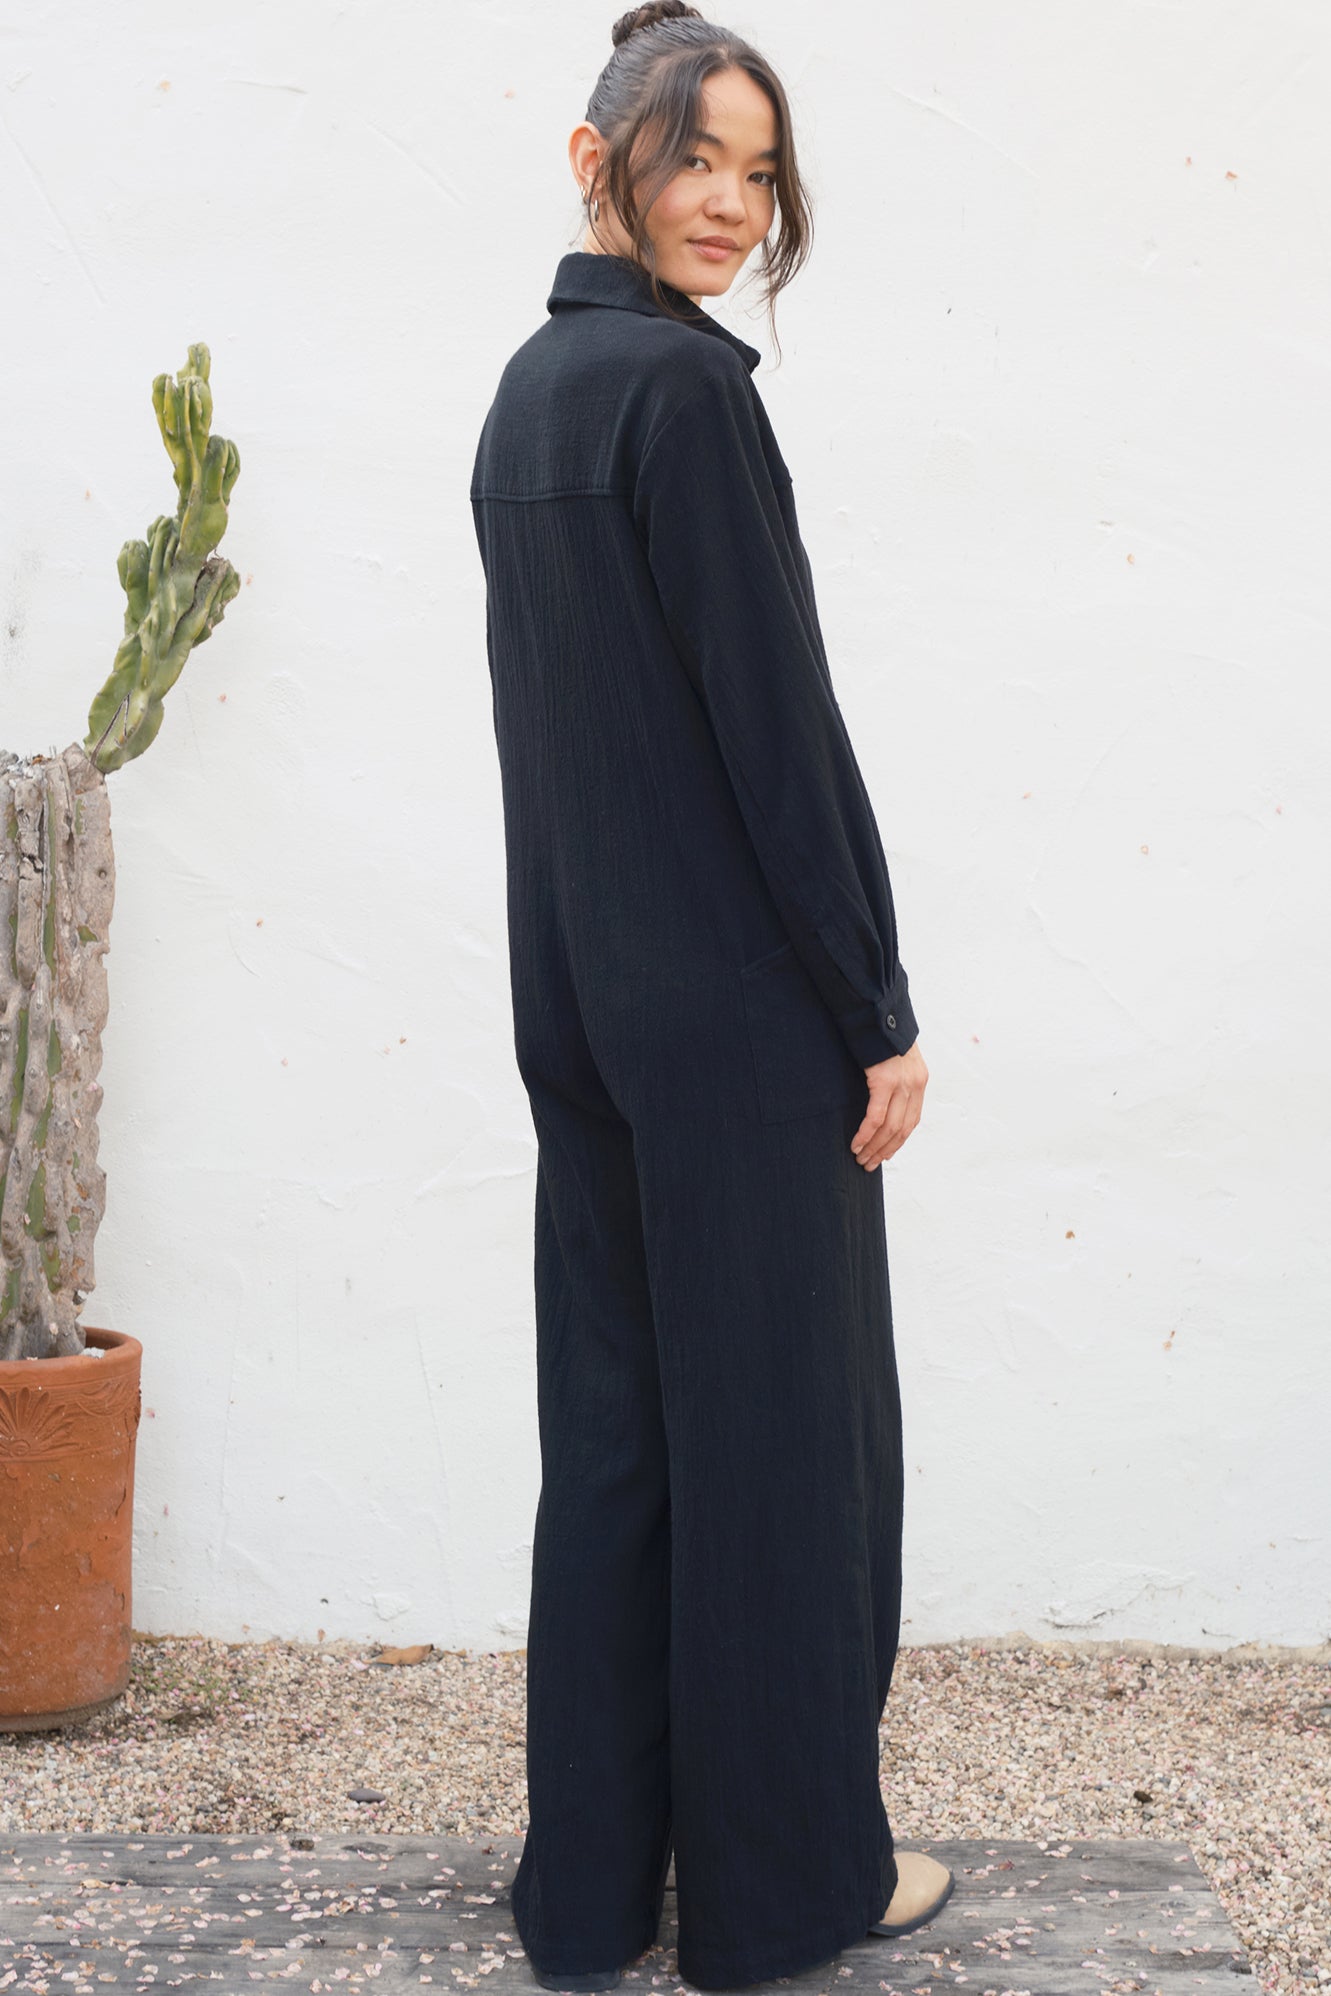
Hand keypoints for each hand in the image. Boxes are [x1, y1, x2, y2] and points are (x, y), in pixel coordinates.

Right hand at [850, 1039, 927, 1169]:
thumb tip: (881, 1095)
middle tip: (870, 1164)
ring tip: (860, 1158)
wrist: (876, 1008)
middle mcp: (915, 1083)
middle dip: (885, 1149)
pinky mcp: (885, 1080)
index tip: (885, 1154)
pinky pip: (876, 1116)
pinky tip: (856, 1144)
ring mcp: (902, 1082)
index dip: (898, 1141)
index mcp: (919, 1080)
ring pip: (890, 1127)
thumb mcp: (894, 1056)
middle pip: (903, 1128)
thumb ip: (893, 1076)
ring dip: (874, 1146)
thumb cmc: (878, 1032)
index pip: (912, 1120)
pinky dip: (866, 1133)